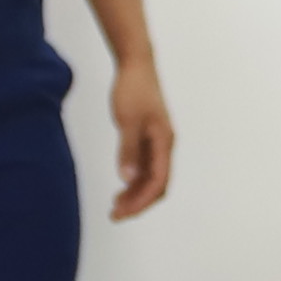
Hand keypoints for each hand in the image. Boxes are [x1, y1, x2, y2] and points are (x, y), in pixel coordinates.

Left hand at [104, 58, 175, 219]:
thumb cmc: (133, 89)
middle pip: (158, 184)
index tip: (122, 212)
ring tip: (115, 206)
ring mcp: (157, 141)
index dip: (141, 201)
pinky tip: (121, 185)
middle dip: (139, 203)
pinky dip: (134, 180)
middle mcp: (165, 145)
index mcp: (164, 142)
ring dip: (136, 194)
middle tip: (115, 215)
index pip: (158, 182)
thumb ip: (128, 151)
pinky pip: (145, 166)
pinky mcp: (148, 137)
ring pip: (152, 177)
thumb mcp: (127, 121)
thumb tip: (128, 180)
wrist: (135, 64)